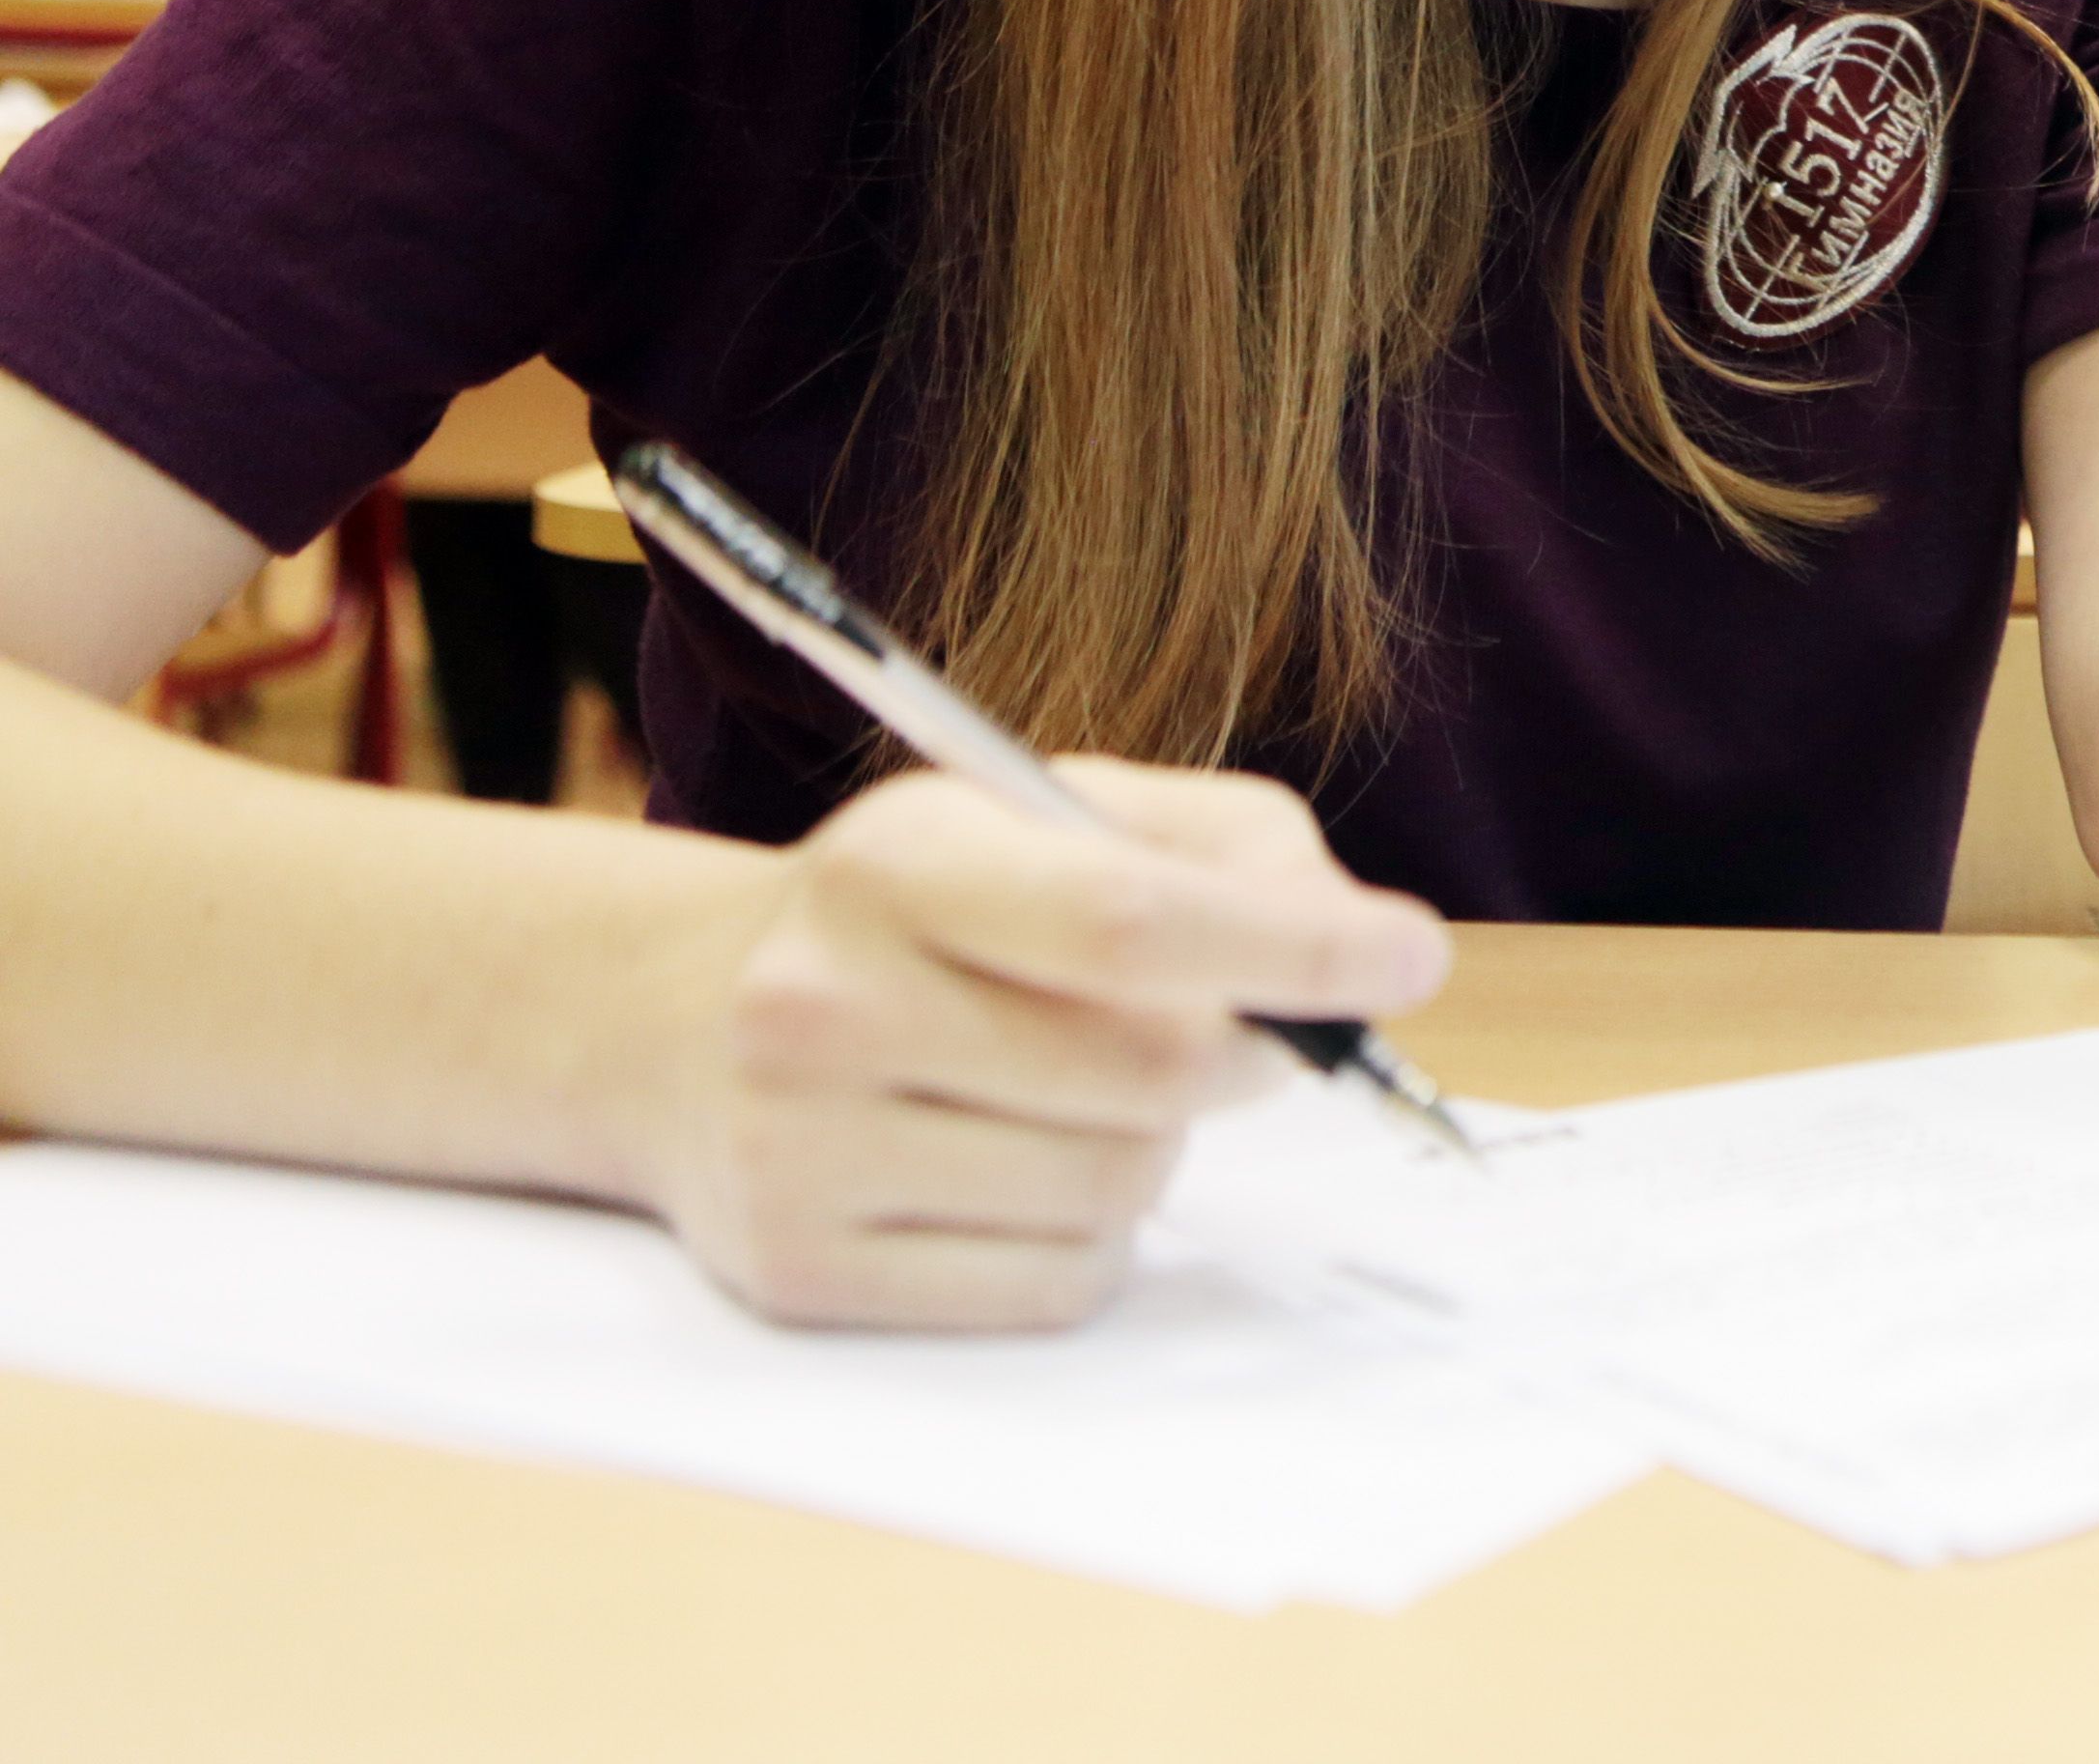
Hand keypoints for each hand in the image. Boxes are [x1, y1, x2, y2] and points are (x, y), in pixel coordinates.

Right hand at [617, 762, 1447, 1331]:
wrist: (686, 1024)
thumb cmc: (928, 910)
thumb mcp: (1060, 817)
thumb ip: (1236, 851)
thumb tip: (1365, 949)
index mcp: (899, 862)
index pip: (1127, 921)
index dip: (1291, 949)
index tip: (1409, 960)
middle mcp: (825, 1004)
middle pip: (1149, 1074)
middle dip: (1239, 1055)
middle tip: (1232, 1031)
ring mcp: (800, 1151)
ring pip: (1115, 1188)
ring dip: (1154, 1146)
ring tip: (1077, 1089)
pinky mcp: (804, 1274)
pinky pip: (1053, 1285)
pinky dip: (1090, 1238)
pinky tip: (1023, 1168)